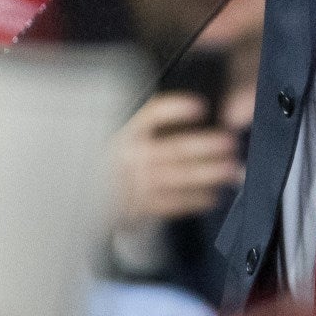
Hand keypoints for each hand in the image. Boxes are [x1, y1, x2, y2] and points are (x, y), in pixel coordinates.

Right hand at [112, 94, 242, 229]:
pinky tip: (212, 195)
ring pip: (180, 177)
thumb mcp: (121, 140)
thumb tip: (194, 119)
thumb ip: (150, 130)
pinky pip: (174, 204)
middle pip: (175, 148)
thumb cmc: (112, 167)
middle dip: (207, 145)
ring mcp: (136, 185)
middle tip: (229, 142)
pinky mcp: (141, 209)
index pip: (152, 116)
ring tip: (231, 169)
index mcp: (126, 135)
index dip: (176, 109)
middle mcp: (131, 158)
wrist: (84, 201)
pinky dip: (196, 200)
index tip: (200, 106)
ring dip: (209, 173)